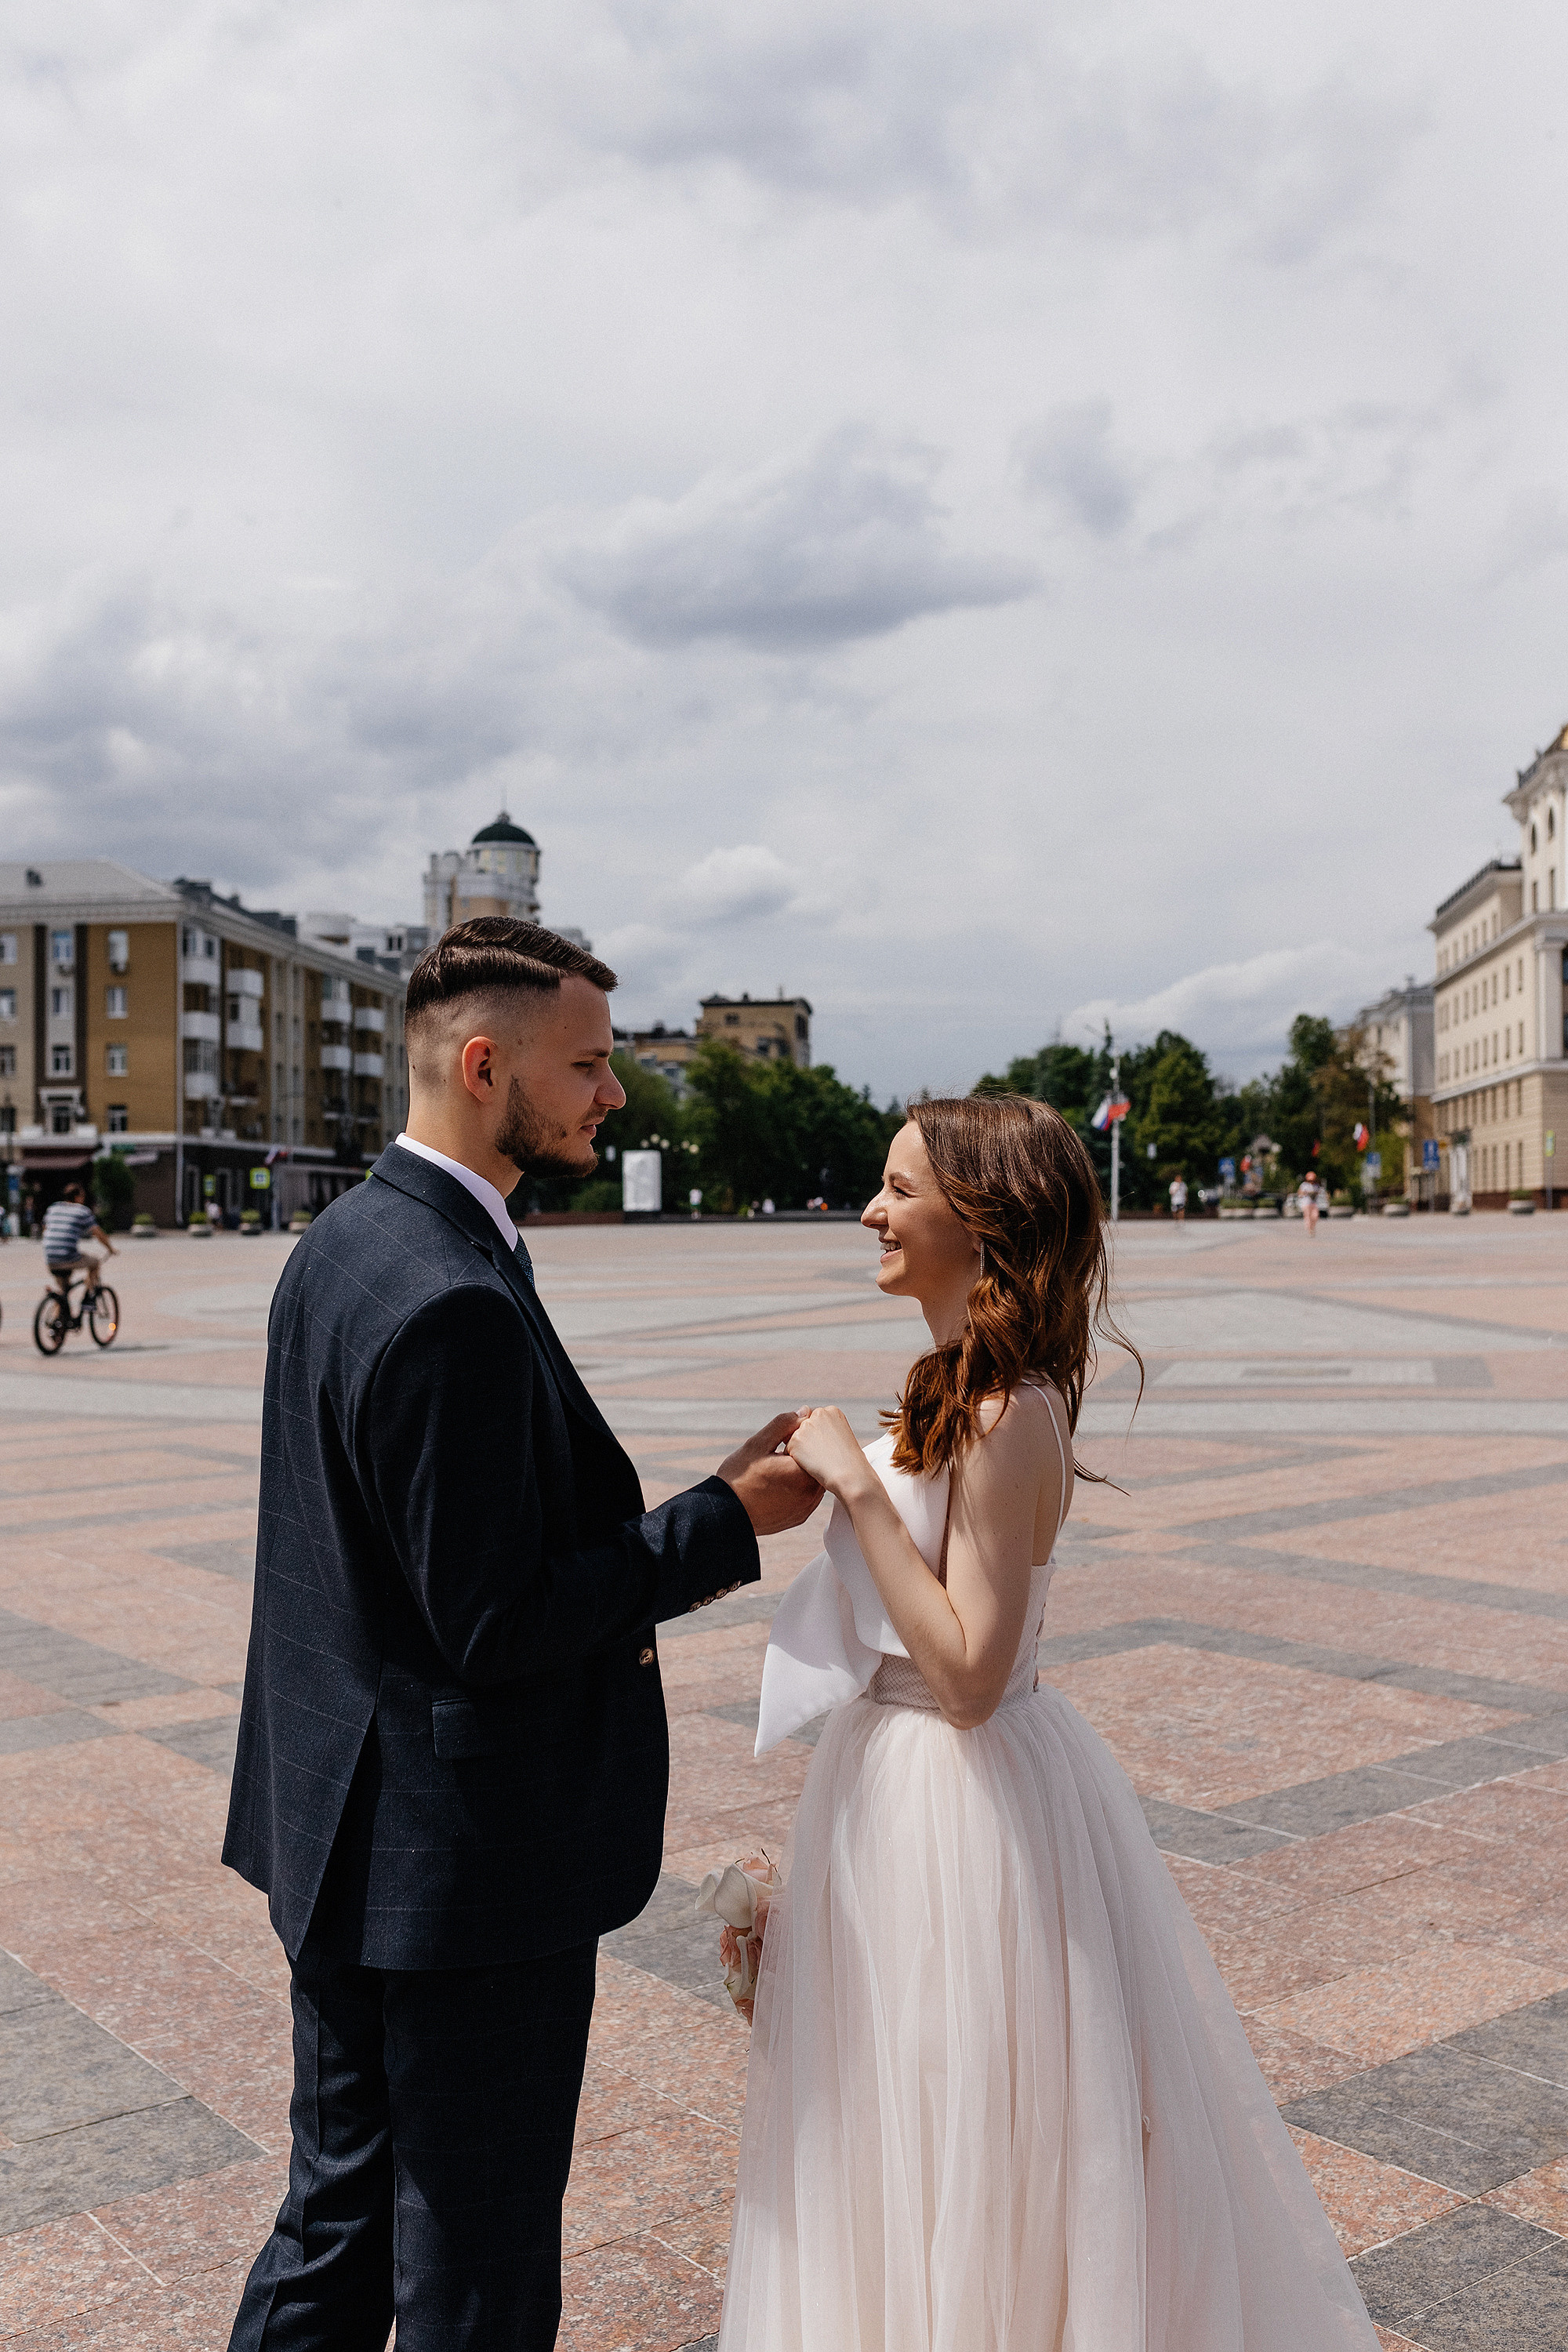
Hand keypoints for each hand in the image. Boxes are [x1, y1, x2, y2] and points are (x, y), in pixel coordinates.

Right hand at [717, 1413, 823, 1535]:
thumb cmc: (739, 1478)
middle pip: (817, 1466)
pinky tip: (781, 1483)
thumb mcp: (758, 1444)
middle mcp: (810, 1494)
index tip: (786, 1441)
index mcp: (803, 1473)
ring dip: (803, 1473)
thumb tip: (804, 1412)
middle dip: (805, 1456)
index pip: (816, 1448)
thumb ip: (783, 1425)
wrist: (726, 1514)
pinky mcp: (799, 1517)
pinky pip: (807, 1497)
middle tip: (782, 1453)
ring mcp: (806, 1508)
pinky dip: (799, 1488)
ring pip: (814, 1482)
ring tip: (781, 1468)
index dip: (803, 1440)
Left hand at [785, 1406, 872, 1501]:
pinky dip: (797, 1461)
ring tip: (821, 1461)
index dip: (821, 1439)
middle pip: (804, 1428)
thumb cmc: (849, 1462)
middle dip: (810, 1443)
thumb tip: (806, 1428)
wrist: (850, 1475)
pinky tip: (812, 1465)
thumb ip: (825, 1429)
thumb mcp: (842, 1437)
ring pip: (795, 1439)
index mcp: (832, 1411)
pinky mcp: (795, 1440)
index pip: (816, 1422)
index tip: (831, 1449)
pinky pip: (789, 1451)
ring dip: (802, 1451)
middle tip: (825, 1456)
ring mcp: (806, 1426)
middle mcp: (818, 1414)